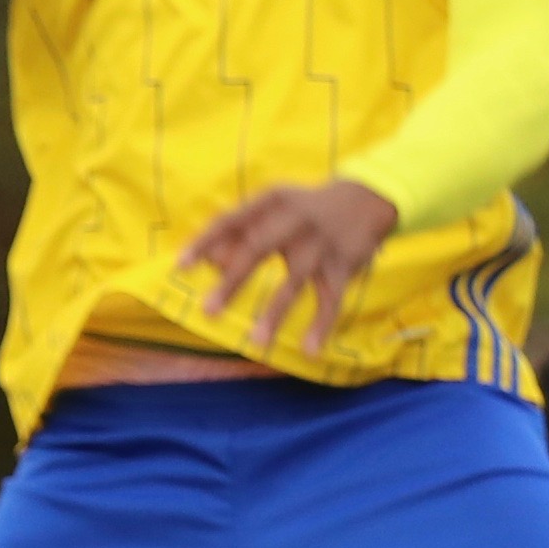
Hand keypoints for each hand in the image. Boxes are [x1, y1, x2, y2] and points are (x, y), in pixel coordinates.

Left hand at [179, 177, 401, 349]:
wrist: (367, 197)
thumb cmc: (305, 207)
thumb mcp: (275, 207)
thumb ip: (244, 230)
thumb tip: (211, 261)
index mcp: (272, 200)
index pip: (231, 220)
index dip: (204, 241)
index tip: (181, 266)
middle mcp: (295, 220)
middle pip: (258, 250)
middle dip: (233, 282)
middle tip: (208, 310)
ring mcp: (321, 244)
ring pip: (294, 282)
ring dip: (275, 313)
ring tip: (256, 342)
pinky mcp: (344, 264)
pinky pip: (332, 300)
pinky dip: (322, 326)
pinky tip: (310, 351)